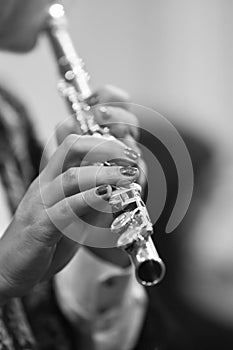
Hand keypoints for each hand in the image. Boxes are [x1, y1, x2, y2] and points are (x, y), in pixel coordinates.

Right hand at [0, 132, 138, 302]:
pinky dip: (89, 200)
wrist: (8, 268)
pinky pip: (66, 208)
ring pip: (72, 177)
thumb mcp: (70, 218)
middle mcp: (45, 185)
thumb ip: (90, 204)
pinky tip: (107, 196)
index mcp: (51, 180)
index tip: (127, 149)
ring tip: (128, 174)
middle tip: (132, 155)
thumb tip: (118, 193)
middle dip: (106, 147)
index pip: (73, 146)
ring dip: (105, 173)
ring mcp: (41, 203)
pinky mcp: (41, 226)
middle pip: (71, 149)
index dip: (102, 142)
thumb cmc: (40, 242)